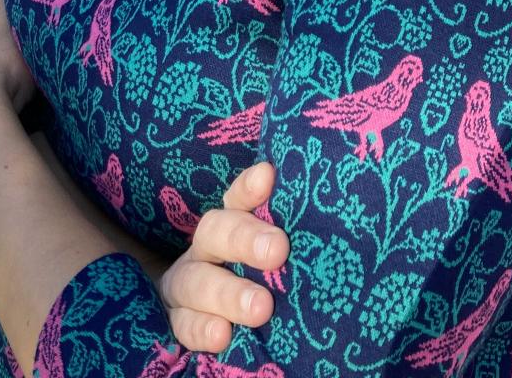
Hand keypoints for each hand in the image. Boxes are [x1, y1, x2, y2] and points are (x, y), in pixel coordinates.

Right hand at [155, 161, 288, 353]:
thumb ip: (285, 238)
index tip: (268, 176)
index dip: (249, 188)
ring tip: (262, 308)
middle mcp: (205, 249)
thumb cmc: (256, 280)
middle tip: (278, 249)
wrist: (203, 315)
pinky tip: (223, 335)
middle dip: (245, 239)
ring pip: (196, 281)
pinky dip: (202, 329)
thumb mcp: (267, 253)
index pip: (237, 199)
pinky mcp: (177, 321)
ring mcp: (186, 285)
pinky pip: (183, 324)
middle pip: (215, 232)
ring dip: (229, 294)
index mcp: (228, 225)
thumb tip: (334, 223)